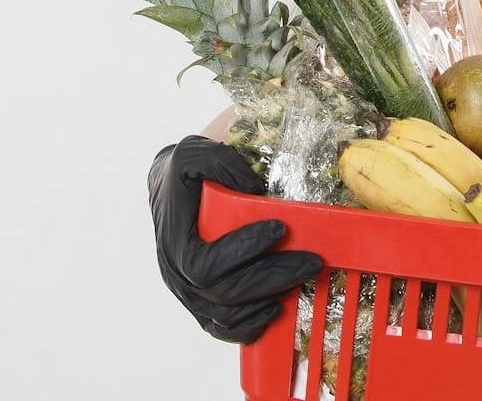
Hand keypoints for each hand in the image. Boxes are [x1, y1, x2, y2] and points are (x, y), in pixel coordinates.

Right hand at [148, 135, 323, 343]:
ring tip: (300, 280)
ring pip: (226, 315)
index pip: (205, 264)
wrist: (170, 188)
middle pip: (225, 293)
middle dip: (273, 277)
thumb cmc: (185, 173)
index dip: (242, 252)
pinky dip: (249, 325)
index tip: (280, 229)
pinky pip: (221, 327)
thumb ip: (220, 163)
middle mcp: (177, 274)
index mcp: (174, 242)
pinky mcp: (200, 302)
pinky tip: (276, 309)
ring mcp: (188, 293)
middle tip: (311, 261)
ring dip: (267, 300)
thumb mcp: (194, 153)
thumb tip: (252, 189)